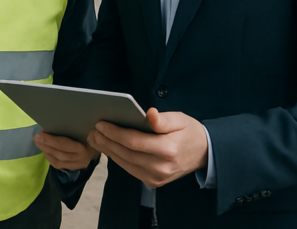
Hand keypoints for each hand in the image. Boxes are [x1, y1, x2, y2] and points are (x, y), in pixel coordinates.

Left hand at [34, 131, 99, 170]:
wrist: (102, 142)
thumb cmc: (90, 130)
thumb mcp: (85, 125)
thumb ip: (73, 125)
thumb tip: (53, 120)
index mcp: (87, 145)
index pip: (67, 145)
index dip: (52, 140)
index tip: (41, 132)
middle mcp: (83, 158)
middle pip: (61, 153)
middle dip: (47, 145)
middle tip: (36, 137)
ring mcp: (79, 164)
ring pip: (59, 160)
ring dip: (46, 151)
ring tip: (38, 142)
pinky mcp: (74, 168)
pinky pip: (59, 165)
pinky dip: (50, 157)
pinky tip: (44, 150)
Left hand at [87, 108, 207, 187]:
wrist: (204, 153)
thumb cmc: (189, 132)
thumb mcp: (180, 120)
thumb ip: (163, 119)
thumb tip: (149, 114)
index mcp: (168, 149)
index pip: (133, 141)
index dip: (114, 132)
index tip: (100, 123)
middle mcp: (161, 167)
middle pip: (126, 153)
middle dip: (106, 141)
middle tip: (92, 130)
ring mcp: (157, 178)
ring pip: (125, 163)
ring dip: (108, 151)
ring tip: (95, 138)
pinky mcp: (153, 182)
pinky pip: (130, 169)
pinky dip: (118, 158)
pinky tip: (109, 148)